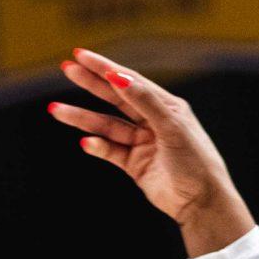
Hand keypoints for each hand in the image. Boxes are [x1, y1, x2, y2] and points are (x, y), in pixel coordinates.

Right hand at [48, 50, 255, 255]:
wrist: (202, 203)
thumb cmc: (196, 161)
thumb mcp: (172, 127)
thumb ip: (145, 101)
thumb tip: (119, 76)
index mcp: (167, 106)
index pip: (131, 81)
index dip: (106, 68)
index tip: (81, 55)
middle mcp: (153, 121)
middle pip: (116, 98)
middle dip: (91, 84)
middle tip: (67, 69)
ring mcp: (142, 143)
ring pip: (107, 125)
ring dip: (82, 118)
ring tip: (56, 110)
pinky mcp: (134, 164)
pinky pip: (110, 151)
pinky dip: (97, 146)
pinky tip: (86, 142)